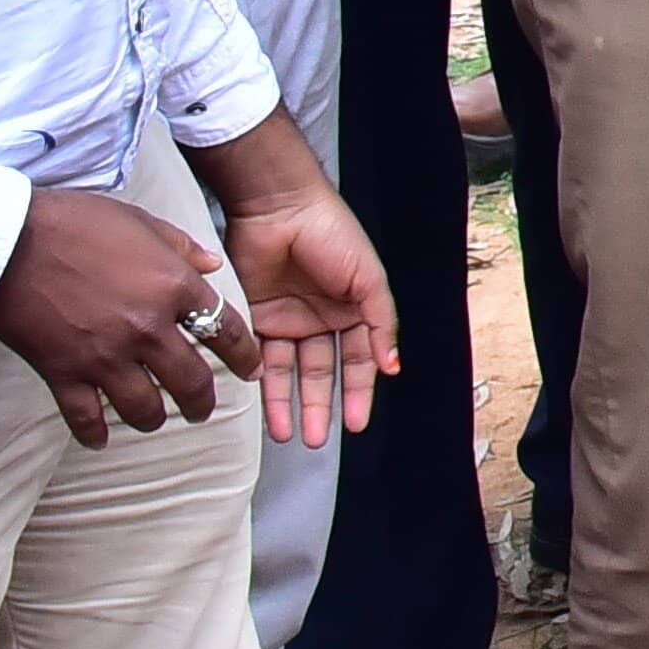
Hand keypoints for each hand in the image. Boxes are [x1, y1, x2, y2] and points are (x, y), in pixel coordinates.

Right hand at [0, 183, 247, 445]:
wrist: (9, 238)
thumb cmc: (74, 221)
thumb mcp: (139, 220)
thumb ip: (180, 246)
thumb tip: (211, 265)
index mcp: (174, 286)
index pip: (226, 330)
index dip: (244, 355)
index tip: (250, 370)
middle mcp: (148, 327)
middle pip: (191, 382)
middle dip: (201, 402)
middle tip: (201, 409)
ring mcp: (106, 355)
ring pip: (145, 408)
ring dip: (154, 419)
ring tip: (155, 420)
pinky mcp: (63, 372)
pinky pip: (85, 417)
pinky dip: (94, 434)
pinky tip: (100, 441)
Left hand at [220, 170, 399, 445]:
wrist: (279, 208)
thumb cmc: (332, 235)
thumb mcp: (368, 280)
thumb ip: (381, 324)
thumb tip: (392, 366)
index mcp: (353, 310)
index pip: (359, 361)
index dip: (359, 392)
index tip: (357, 424)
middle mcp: (321, 320)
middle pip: (323, 373)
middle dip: (321, 407)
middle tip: (315, 440)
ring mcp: (288, 321)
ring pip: (291, 372)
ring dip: (290, 404)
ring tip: (290, 436)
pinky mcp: (256, 318)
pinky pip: (260, 358)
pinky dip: (264, 384)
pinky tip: (268, 406)